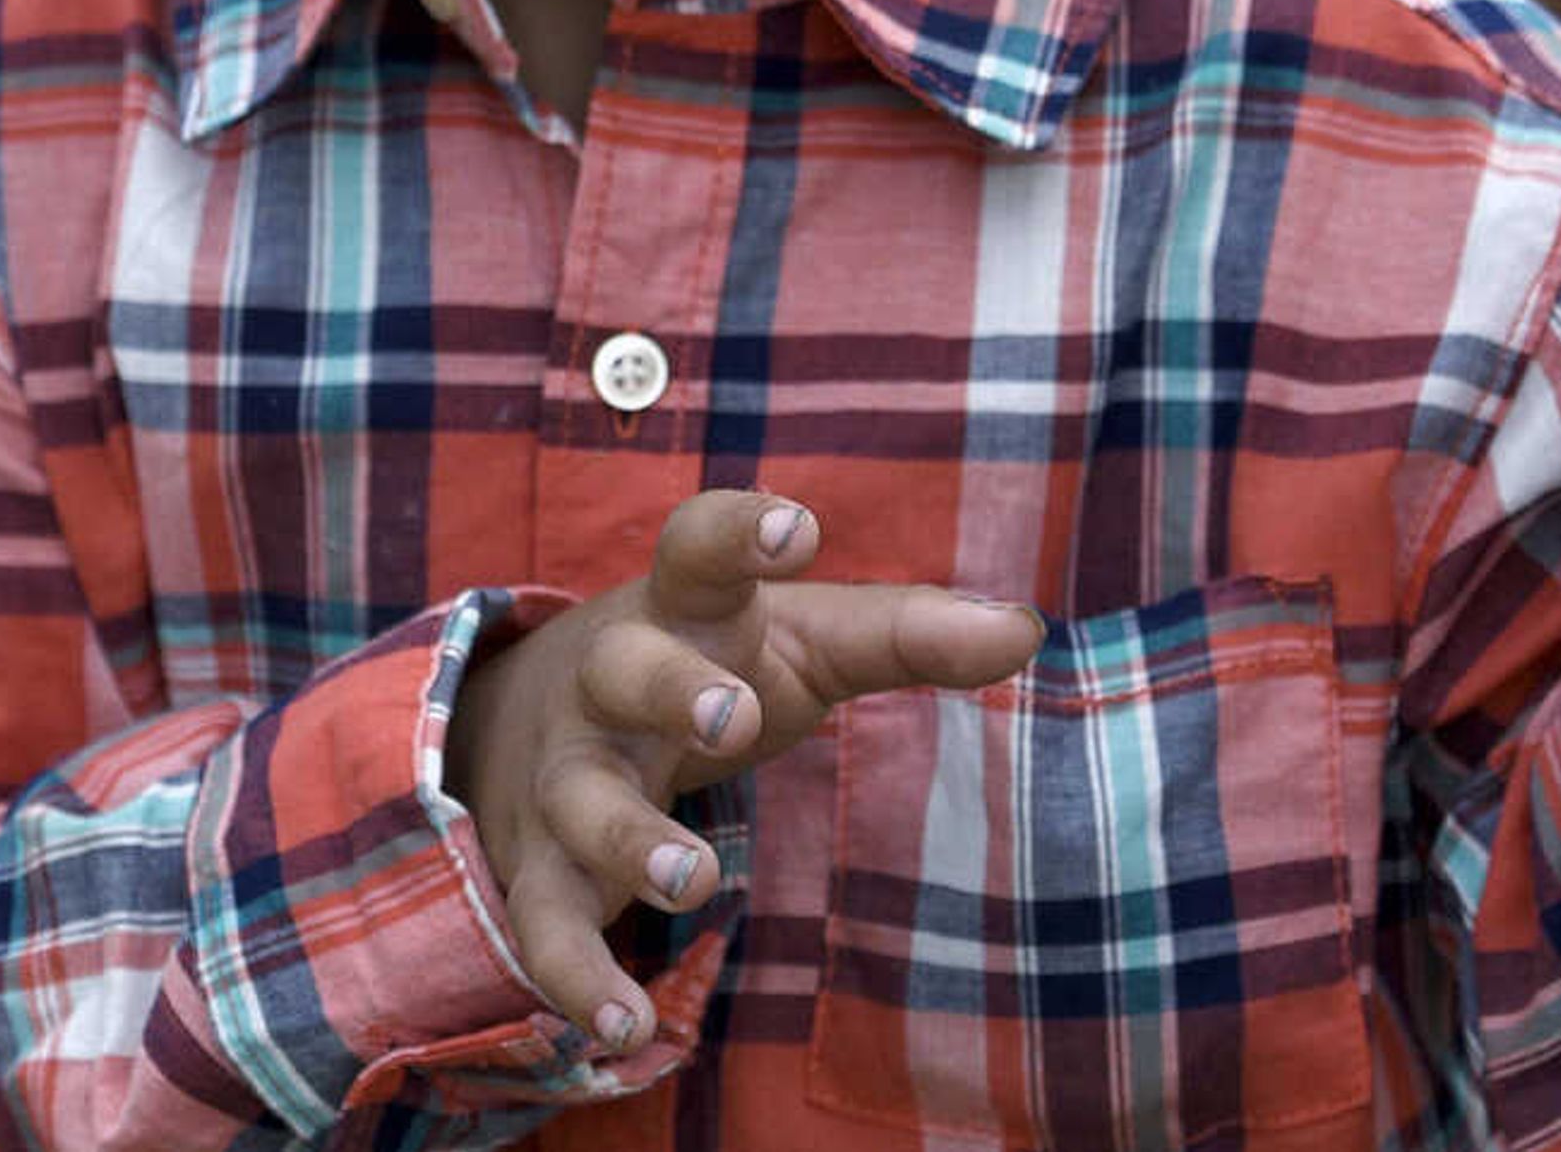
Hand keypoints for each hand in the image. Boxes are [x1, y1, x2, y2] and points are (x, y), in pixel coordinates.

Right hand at [441, 489, 1044, 1051]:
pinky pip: (548, 923)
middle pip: (625, 666)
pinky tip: (628, 1032)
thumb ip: (909, 632)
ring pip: (580, 798)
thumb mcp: (806, 641)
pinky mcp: (543, 865)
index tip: (795, 529)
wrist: (535, 716)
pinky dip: (580, 980)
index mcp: (686, 606)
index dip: (740, 531)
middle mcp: (611, 678)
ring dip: (630, 840)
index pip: (700, 546)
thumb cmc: (711, 662)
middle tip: (734, 719)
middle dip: (671, 688)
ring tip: (696, 882)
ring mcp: (566, 772)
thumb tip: (1025, 629)